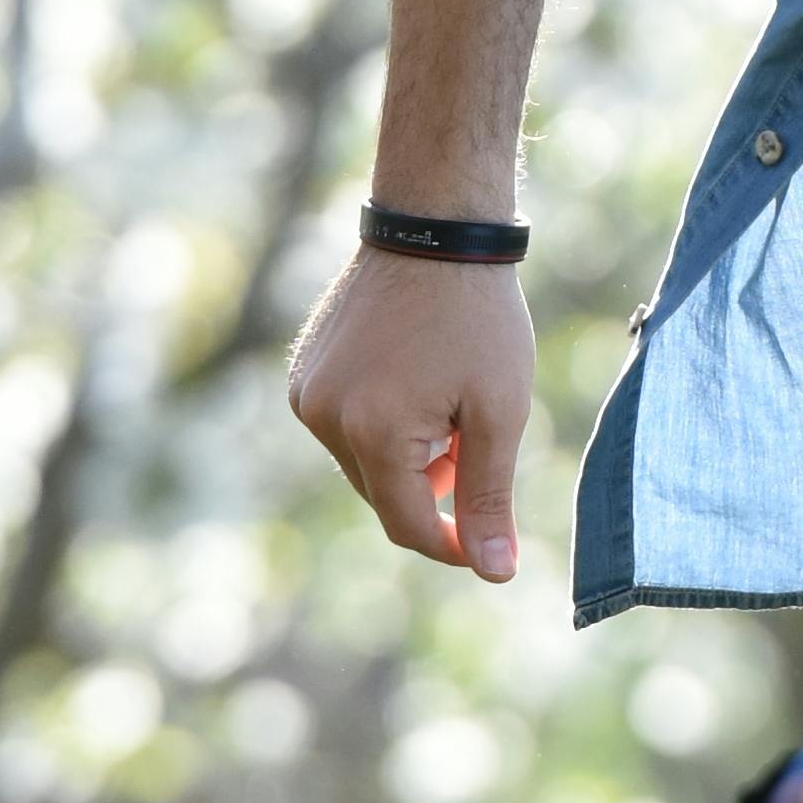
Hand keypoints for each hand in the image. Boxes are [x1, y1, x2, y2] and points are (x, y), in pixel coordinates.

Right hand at [288, 244, 536, 584]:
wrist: (436, 230)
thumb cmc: (478, 317)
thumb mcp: (499, 411)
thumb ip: (489, 496)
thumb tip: (494, 571)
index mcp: (372, 434)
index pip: (409, 525)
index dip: (454, 543)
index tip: (490, 540)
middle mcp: (324, 418)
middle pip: (385, 496)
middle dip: (433, 486)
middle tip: (472, 433)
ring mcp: (307, 393)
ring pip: (364, 463)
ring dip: (407, 455)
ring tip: (445, 400)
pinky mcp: (303, 372)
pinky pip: (344, 426)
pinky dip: (381, 425)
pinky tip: (415, 379)